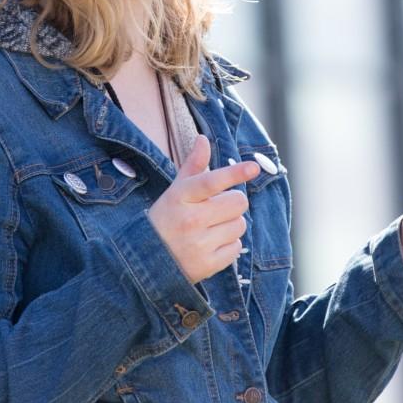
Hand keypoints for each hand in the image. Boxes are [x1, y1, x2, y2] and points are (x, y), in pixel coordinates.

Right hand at [148, 135, 260, 283]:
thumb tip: (203, 139)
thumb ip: (194, 165)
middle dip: (233, 203)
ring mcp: (200, 243)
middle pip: (237, 202)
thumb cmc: (167, 218)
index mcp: (181, 196)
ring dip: (231, 224)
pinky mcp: (208, 264)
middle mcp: (191, 220)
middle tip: (217, 208)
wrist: (147, 260)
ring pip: (240, 224)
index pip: (212, 181)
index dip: (234, 173)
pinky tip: (211, 244)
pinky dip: (229, 245)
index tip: (254, 167)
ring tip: (211, 228)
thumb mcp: (176, 190)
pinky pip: (237, 247)